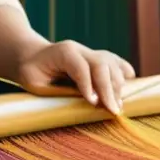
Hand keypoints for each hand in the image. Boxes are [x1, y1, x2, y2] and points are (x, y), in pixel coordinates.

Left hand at [17, 40, 135, 113]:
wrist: (32, 57)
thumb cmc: (32, 73)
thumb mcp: (34, 82)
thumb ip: (54, 91)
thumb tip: (78, 106)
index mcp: (63, 52)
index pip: (81, 67)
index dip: (89, 85)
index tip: (95, 104)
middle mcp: (80, 49)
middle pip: (101, 64)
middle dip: (109, 88)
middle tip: (113, 111)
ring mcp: (90, 52)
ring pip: (112, 64)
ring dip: (118, 85)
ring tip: (117, 106)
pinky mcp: (97, 58)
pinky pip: (116, 63)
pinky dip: (124, 74)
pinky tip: (128, 87)